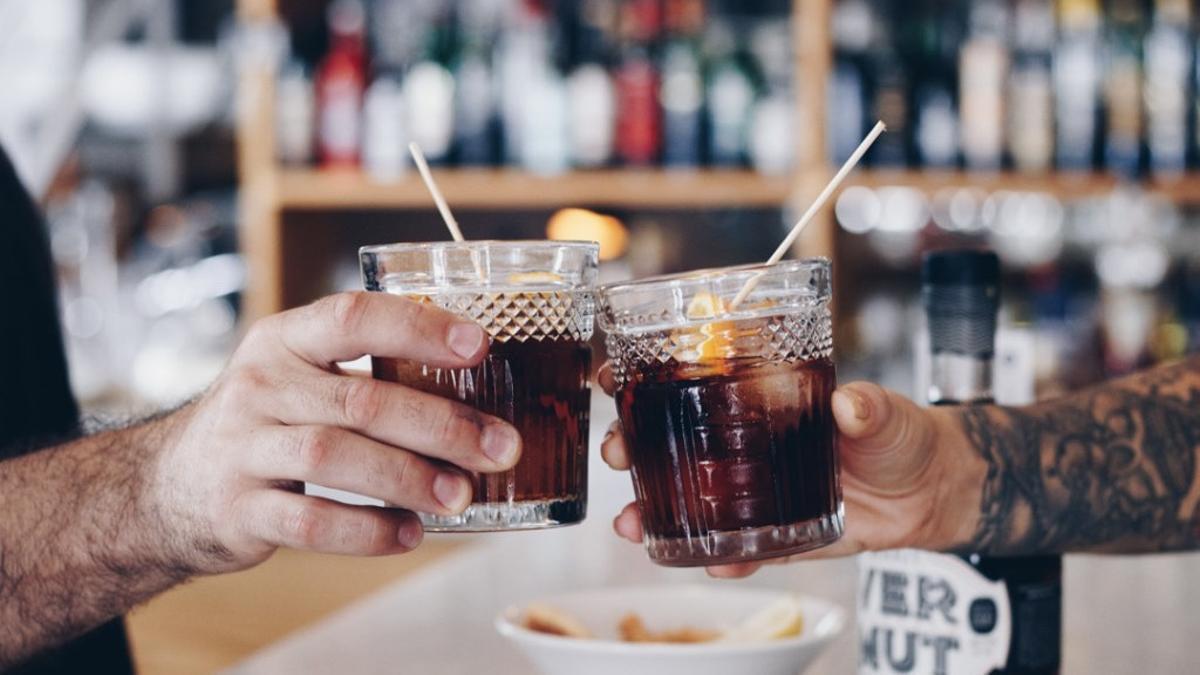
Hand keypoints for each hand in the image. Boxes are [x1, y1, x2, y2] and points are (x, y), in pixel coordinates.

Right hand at [144, 292, 522, 573]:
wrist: (170, 485)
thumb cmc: (267, 423)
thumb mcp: (300, 376)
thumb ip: (368, 376)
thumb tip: (480, 397)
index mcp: (285, 340)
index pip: (354, 317)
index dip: (420, 328)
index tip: (481, 344)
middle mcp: (261, 386)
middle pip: (361, 399)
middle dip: (441, 425)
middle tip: (500, 447)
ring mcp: (243, 448)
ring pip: (335, 457)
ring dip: (409, 478)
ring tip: (462, 495)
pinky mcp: (238, 509)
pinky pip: (310, 522)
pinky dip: (367, 531)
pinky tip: (409, 533)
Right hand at [597, 363, 980, 577]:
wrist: (931, 491)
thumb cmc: (901, 434)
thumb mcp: (886, 411)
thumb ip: (868, 406)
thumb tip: (851, 405)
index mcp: (760, 399)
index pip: (690, 380)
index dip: (642, 375)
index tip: (611, 375)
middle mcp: (745, 443)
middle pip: (670, 441)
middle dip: (629, 446)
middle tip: (615, 451)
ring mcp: (755, 490)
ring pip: (690, 499)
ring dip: (653, 510)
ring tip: (630, 523)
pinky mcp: (776, 533)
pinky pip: (739, 548)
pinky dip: (722, 559)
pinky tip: (706, 562)